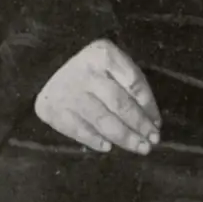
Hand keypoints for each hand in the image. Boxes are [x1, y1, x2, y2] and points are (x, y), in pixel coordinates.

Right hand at [35, 39, 161, 154]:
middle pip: (119, 103)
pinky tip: (108, 146)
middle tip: (153, 141)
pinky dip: (95, 140)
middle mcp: (85, 71)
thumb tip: (151, 118)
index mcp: (102, 53)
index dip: (148, 104)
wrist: (45, 64)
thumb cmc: (90, 67)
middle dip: (139, 124)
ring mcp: (68, 91)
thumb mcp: (111, 62)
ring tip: (140, 148)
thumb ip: (130, 83)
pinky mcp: (52, 109)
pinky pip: (79, 130)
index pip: (133, 80)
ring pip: (102, 120)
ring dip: (124, 137)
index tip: (157, 123)